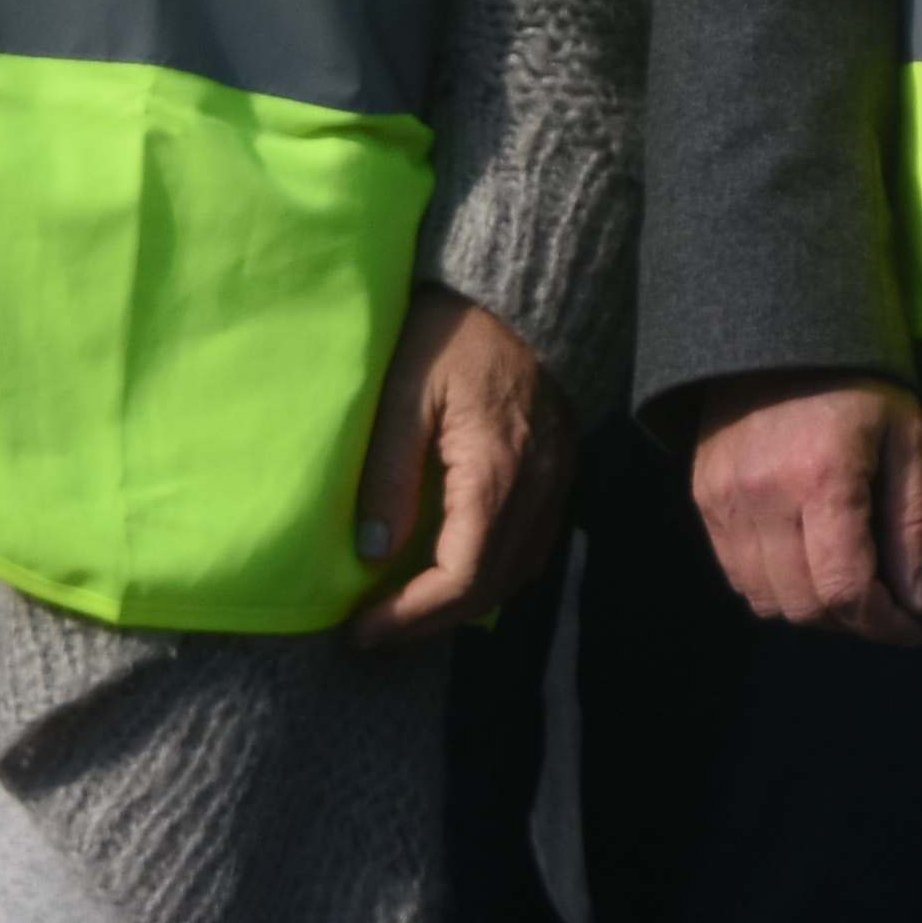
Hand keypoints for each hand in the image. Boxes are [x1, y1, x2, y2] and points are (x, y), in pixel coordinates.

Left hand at [345, 287, 569, 641]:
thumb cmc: (453, 334)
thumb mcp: (405, 392)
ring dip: (462, 603)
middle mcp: (537, 490)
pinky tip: (455, 568)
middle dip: (429, 621)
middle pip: (490, 589)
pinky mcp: (560, 475)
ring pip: (516, 575)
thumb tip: (372, 554)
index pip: (462, 577)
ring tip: (407, 608)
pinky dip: (493, 575)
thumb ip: (388, 473)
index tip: (361, 629)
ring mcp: (556, 484)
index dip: (411, 616)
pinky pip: (532, 548)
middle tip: (373, 629)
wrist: (520, 293)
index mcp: (496, 473)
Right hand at [689, 373, 921, 642]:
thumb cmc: (858, 380)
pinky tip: (808, 561)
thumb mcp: (908, 437)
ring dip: (812, 609)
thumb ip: (914, 523)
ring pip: (766, 601)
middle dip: (852, 622)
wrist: (778, 329)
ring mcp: (724, 500)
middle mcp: (763, 495)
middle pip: (803, 607)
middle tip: (886, 607)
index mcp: (822, 476)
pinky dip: (776, 587)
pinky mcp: (703, 499)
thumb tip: (916, 603)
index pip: (844, 589)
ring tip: (849, 583)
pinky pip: (738, 575)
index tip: (911, 629)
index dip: (882, 625)